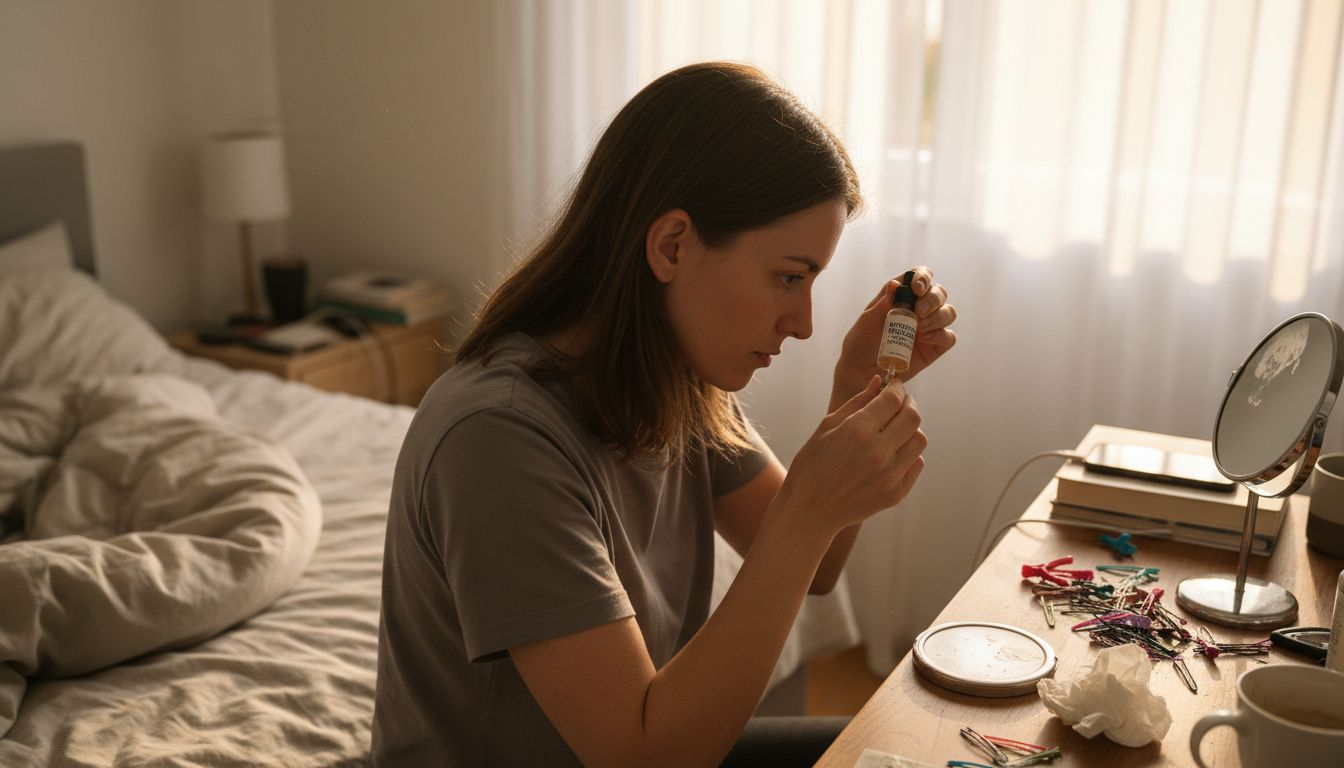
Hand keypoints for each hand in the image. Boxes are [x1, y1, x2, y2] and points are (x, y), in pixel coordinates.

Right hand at [777, 376, 926, 539]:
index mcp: (857, 431)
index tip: (894, 386)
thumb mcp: (826, 428)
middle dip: (908, 404)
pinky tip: (892, 452)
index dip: (896, 388)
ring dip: (910, 429)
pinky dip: (908, 453)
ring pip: (919, 440)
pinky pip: (916, 464)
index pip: (892, 399)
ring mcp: (890, 475)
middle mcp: (878, 452)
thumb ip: (856, 402)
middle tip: (899, 403)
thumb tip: (879, 382)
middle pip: (912, 417)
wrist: (809, 511)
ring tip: (895, 429)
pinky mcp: (896, 494)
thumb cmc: (811, 466)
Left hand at [831, 266, 956, 409]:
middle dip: (932, 299)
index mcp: (901, 296)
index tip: (916, 288)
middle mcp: (918, 309)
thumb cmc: (860, 343)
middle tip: (918, 312)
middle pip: (939, 293)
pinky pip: (949, 337)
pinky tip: (924, 339)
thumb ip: (882, 304)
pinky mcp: (934, 347)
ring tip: (919, 327)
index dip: (923, 277)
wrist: (860, 373)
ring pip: (949, 312)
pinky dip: (940, 335)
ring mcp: (928, 328)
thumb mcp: (866, 322)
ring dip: (938, 316)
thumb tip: (895, 284)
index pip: (920, 276)